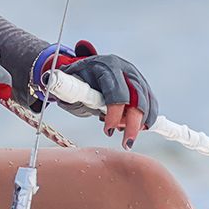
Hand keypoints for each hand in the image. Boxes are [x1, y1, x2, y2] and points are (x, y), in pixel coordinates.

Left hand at [39, 42, 157, 145]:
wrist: (85, 71)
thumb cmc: (75, 81)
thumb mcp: (68, 85)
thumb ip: (67, 89)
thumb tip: (56, 88)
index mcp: (104, 65)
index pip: (116, 91)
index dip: (114, 114)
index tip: (107, 131)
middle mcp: (124, 68)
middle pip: (137, 97)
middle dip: (132, 123)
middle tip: (126, 143)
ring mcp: (136, 76)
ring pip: (147, 101)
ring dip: (141, 123)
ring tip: (129, 138)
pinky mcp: (142, 85)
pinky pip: (151, 103)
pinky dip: (148, 118)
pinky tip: (139, 129)